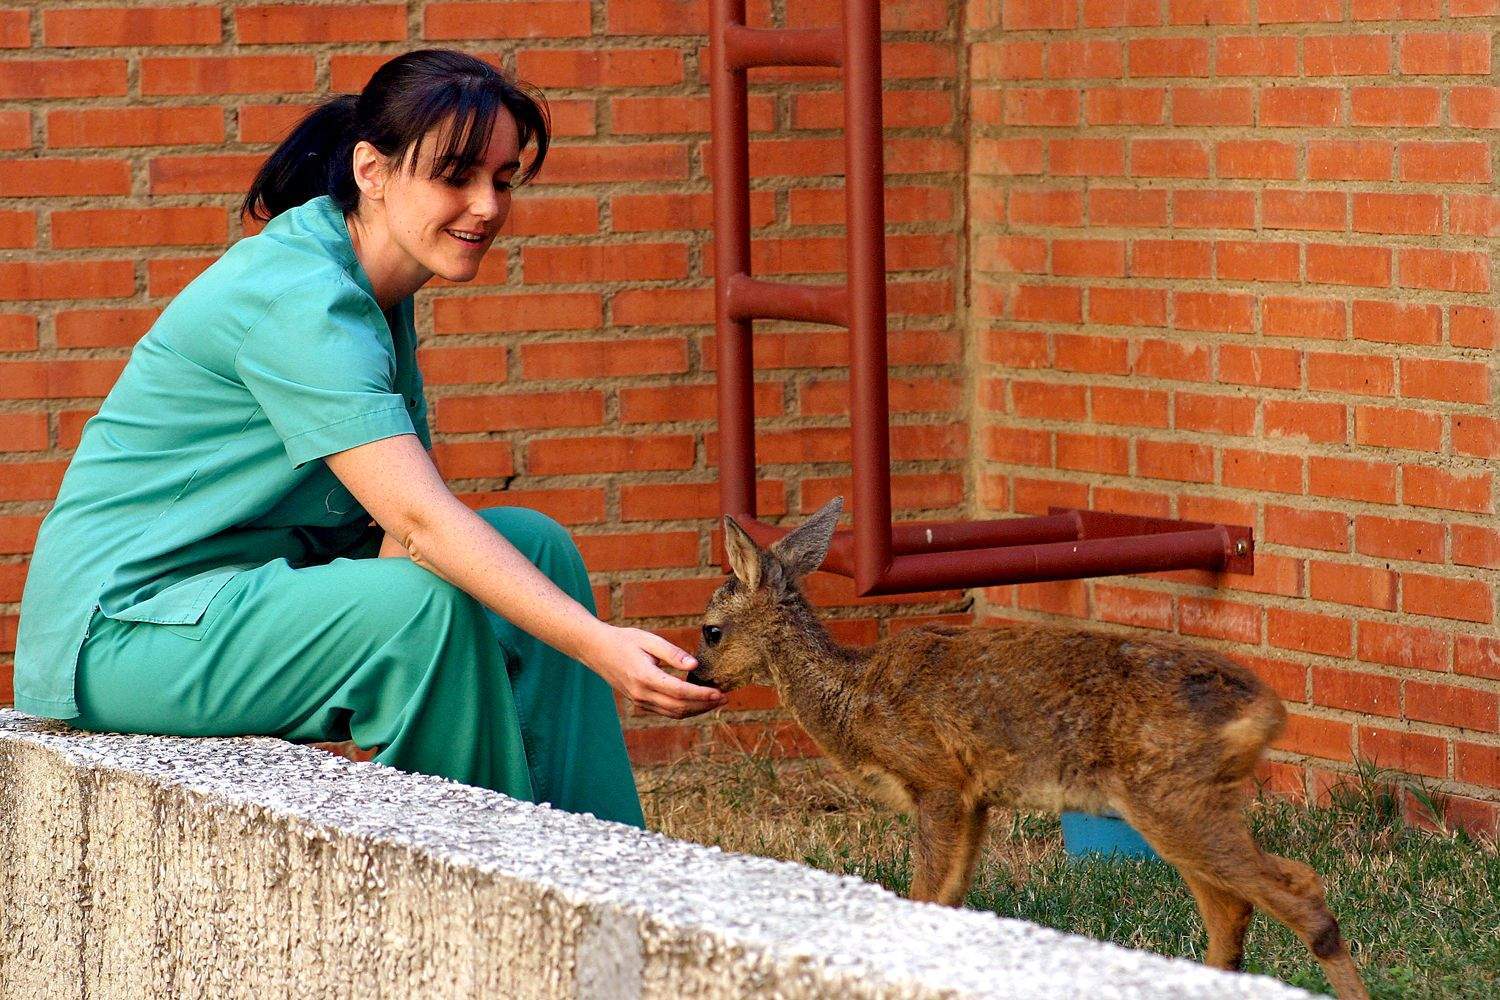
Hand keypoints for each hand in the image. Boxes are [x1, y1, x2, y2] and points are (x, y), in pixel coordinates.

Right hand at [581, 624, 725, 719]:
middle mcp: (642, 693)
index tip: (720, 692)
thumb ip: (673, 653)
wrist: (596, 649)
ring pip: (673, 713)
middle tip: (725, 698)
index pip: (680, 692)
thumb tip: (694, 666)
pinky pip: (665, 711)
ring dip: (696, 710)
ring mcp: (639, 700)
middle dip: (704, 705)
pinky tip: (697, 702)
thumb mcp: (649, 640)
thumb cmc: (624, 640)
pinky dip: (684, 710)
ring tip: (715, 701)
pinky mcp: (639, 702)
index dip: (702, 695)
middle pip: (679, 707)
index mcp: (645, 676)